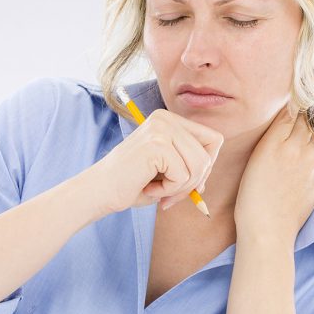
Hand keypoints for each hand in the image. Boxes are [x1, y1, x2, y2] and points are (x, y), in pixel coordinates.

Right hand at [93, 109, 223, 213]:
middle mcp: (166, 118)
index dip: (206, 166)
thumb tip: (206, 177)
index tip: (187, 182)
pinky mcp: (156, 145)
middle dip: (194, 181)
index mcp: (169, 120)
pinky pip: (183, 175)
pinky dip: (169, 190)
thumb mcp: (168, 170)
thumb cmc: (132, 184)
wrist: (99, 191)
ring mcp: (161, 129)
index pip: (214, 140)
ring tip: (159, 190)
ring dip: (181, 188)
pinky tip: (149, 187)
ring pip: (199, 166)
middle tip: (172, 195)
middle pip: (208, 154)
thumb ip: (190, 167)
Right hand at [234, 106, 313, 241]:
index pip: (295, 110)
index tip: (286, 97)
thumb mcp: (260, 154)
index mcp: (288, 141)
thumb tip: (291, 105)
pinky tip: (303, 149)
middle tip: (292, 109)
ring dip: (311, 128)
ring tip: (296, 130)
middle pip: (309, 120)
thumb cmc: (254, 195)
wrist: (269, 230)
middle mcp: (308, 150)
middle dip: (302, 113)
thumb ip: (278, 127)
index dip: (291, 103)